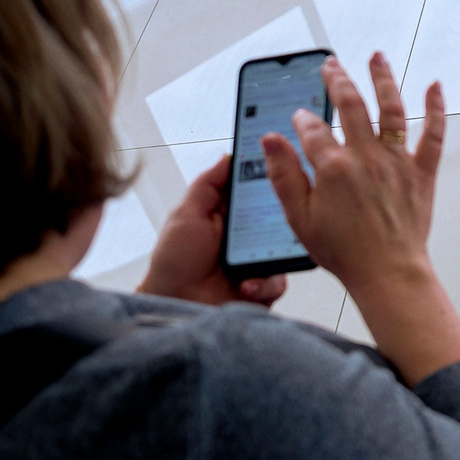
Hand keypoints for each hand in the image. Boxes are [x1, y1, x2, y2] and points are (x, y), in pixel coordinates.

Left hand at [138, 153, 290, 307]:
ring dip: (271, 252)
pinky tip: (245, 283)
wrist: (174, 304)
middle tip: (278, 210)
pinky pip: (279, 280)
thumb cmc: (174, 262)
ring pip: (285, 247)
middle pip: (278, 215)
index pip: (255, 189)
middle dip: (280, 213)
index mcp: (230, 215)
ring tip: (252, 258)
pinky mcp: (264, 286)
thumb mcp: (186, 214)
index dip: (268, 176)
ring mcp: (258, 260)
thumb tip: (230, 156)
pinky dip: (264, 282)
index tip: (280, 160)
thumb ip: (208, 184)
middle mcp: (248, 235)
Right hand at [260, 53, 442, 301]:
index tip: (299, 116)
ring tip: (376, 56)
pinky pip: (433, 134)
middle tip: (331, 65)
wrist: (387, 273)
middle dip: (337, 80)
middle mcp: (365, 157)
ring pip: (390, 109)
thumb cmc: (344, 252)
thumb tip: (270, 141)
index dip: (302, 120)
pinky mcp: (422, 172)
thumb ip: (284, 176)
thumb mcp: (300, 218)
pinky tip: (435, 85)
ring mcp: (396, 162)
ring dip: (382, 79)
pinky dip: (436, 108)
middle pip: (350, 105)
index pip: (312, 130)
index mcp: (333, 168)